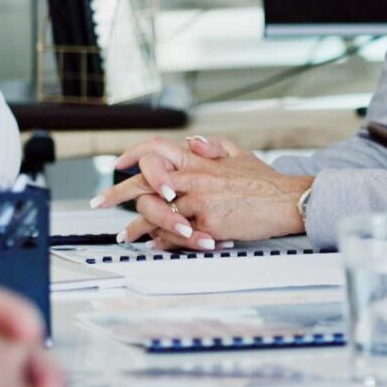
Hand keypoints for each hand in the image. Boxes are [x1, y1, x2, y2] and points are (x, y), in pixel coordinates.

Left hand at [90, 136, 309, 249]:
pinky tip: (155, 245)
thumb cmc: (265, 181)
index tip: (118, 166)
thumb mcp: (239, 153)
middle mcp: (194, 178)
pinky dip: (164, 241)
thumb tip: (191, 141)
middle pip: (144, 183)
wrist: (287, 201)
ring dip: (137, 227)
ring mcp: (199, 202)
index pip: (155, 151)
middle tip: (100, 202)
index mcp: (199, 160)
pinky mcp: (208, 224)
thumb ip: (213, 147)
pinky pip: (176, 235)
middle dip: (117, 194)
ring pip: (156, 214)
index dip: (132, 157)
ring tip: (127, 235)